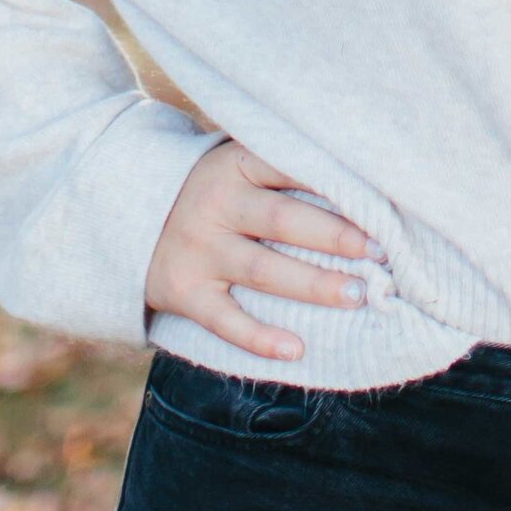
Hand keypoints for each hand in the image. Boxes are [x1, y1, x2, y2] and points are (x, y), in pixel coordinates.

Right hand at [144, 141, 377, 361]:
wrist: (129, 214)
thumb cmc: (212, 187)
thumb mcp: (238, 161)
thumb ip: (284, 165)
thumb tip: (362, 178)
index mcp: (235, 164)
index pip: (291, 168)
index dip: (336, 184)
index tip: (380, 201)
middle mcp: (216, 205)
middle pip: (284, 220)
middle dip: (336, 237)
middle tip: (381, 252)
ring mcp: (199, 250)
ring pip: (263, 271)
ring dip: (313, 285)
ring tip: (357, 295)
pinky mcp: (185, 291)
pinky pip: (226, 321)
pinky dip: (260, 339)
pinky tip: (296, 349)